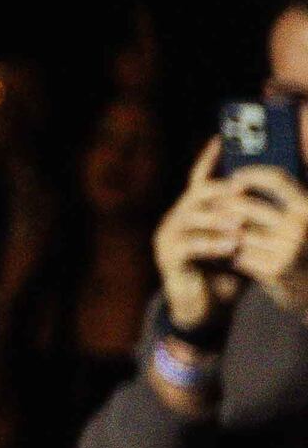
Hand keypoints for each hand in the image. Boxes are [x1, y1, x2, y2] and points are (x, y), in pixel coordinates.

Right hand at [153, 139, 287, 340]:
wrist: (206, 310)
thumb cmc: (226, 275)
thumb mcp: (239, 244)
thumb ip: (248, 224)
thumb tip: (279, 204)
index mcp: (193, 211)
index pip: (200, 178)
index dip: (210, 158)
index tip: (222, 138)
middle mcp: (177, 217)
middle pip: (198, 194)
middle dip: (221, 191)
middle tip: (242, 191)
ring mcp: (169, 235)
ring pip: (192, 216)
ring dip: (219, 219)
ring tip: (240, 224)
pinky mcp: (168, 256)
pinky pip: (189, 244)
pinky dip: (211, 244)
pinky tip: (230, 247)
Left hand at [223, 162, 307, 321]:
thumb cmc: (300, 252)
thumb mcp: (300, 222)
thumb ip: (282, 200)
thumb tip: (246, 174)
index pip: (277, 179)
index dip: (252, 174)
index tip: (234, 177)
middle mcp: (301, 226)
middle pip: (245, 204)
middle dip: (225, 206)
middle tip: (215, 209)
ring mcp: (290, 248)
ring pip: (239, 231)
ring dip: (229, 235)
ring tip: (232, 240)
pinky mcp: (277, 269)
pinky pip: (240, 255)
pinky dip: (236, 257)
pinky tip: (242, 262)